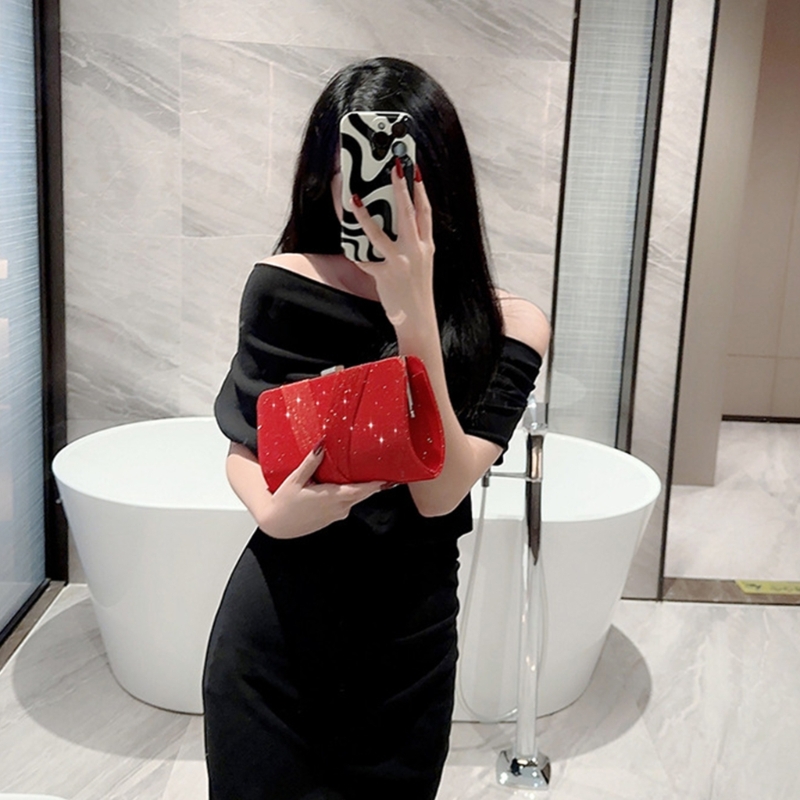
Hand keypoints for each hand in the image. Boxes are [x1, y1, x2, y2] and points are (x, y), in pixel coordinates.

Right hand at [257, 444, 384, 538]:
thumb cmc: (284, 503)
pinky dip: (351, 495)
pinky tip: (347, 486)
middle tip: (386, 472)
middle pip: (363, 495)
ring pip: (355, 499)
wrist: (276, 525)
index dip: (376, 484)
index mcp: (331, 497)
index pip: (360, 491)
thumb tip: (321, 445)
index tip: (388, 477)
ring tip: (368, 474)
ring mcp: (337, 515)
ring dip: (362, 489)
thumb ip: (310, 463)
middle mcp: (338, 508)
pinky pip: (348, 504)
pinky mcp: (333, 518)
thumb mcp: (295, 480)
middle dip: (374, 485)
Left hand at [348, 160, 435, 326]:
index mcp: (426, 246)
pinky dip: (355, 249)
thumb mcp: (422, 264)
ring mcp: (401, 263)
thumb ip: (413, 244)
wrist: (419, 320)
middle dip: (401, 187)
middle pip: (408, 213)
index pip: (425, 212)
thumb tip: (396, 225)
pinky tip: (344, 237)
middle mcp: (416, 251)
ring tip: (356, 197)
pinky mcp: (385, 276)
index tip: (414, 169)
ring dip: (367, 214)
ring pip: (381, 234)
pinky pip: (366, 259)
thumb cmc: (417, 291)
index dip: (421, 189)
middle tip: (394, 166)